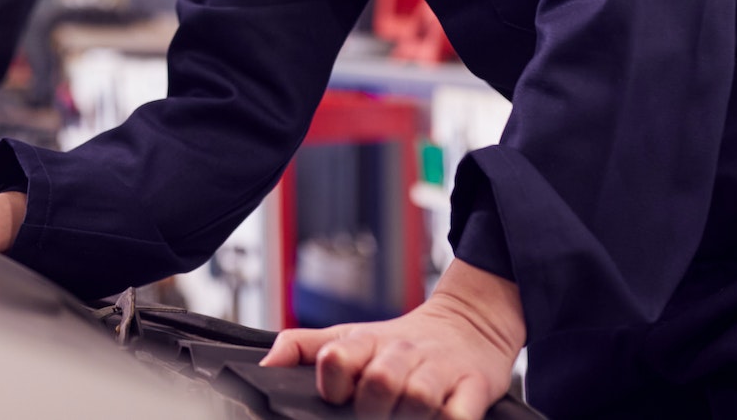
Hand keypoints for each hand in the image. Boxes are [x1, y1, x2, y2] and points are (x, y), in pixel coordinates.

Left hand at [260, 261, 523, 418]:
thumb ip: (302, 347)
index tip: (334, 396)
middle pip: (379, 382)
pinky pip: (459, 414)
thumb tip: (263, 366)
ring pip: (418, 398)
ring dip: (408, 417)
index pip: (338, 356)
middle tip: (372, 416)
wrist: (469, 326)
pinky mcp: (473, 388)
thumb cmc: (398, 343)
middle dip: (371, 408)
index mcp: (366, 342)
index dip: (332, 381)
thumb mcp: (349, 335)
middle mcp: (402, 354)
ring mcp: (438, 371)